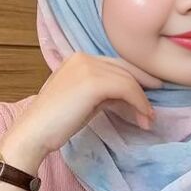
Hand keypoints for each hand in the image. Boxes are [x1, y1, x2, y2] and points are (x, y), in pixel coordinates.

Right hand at [14, 52, 162, 157]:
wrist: (34, 132)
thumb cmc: (54, 122)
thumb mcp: (83, 101)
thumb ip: (103, 93)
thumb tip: (128, 97)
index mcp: (77, 59)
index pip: (114, 64)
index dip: (135, 77)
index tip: (148, 91)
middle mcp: (83, 57)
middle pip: (124, 68)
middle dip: (144, 84)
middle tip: (156, 102)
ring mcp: (88, 67)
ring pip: (128, 79)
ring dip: (142, 100)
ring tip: (149, 118)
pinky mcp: (94, 82)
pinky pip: (127, 89)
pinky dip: (139, 103)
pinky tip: (144, 117)